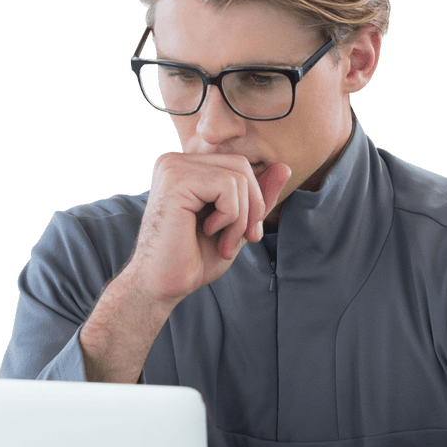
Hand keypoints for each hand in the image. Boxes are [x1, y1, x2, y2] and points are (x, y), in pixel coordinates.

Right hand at [123, 153, 291, 307]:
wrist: (162, 285)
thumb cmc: (192, 259)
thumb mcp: (236, 224)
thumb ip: (257, 197)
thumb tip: (284, 167)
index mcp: (186, 168)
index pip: (239, 166)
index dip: (254, 200)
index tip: (248, 234)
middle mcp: (175, 161)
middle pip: (242, 166)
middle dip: (253, 207)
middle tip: (244, 239)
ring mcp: (173, 167)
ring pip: (238, 176)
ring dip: (241, 217)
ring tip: (224, 243)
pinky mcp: (175, 180)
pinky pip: (227, 186)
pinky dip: (230, 216)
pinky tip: (209, 232)